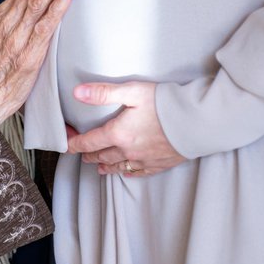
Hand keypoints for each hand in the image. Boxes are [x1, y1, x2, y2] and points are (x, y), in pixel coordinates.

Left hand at [66, 82, 185, 176]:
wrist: (198, 122)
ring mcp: (144, 160)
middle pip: (101, 155)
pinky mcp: (159, 164)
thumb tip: (77, 92)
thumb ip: (104, 93)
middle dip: (88, 153)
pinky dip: (127, 172)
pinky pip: (138, 172)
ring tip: (97, 166)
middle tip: (80, 152)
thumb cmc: (166, 103)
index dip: (73, 143)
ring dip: (104, 165)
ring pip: (118, 166)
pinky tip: (125, 172)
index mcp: (118, 134)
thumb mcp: (132, 91)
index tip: (65, 142)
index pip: (88, 142)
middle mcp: (128, 151)